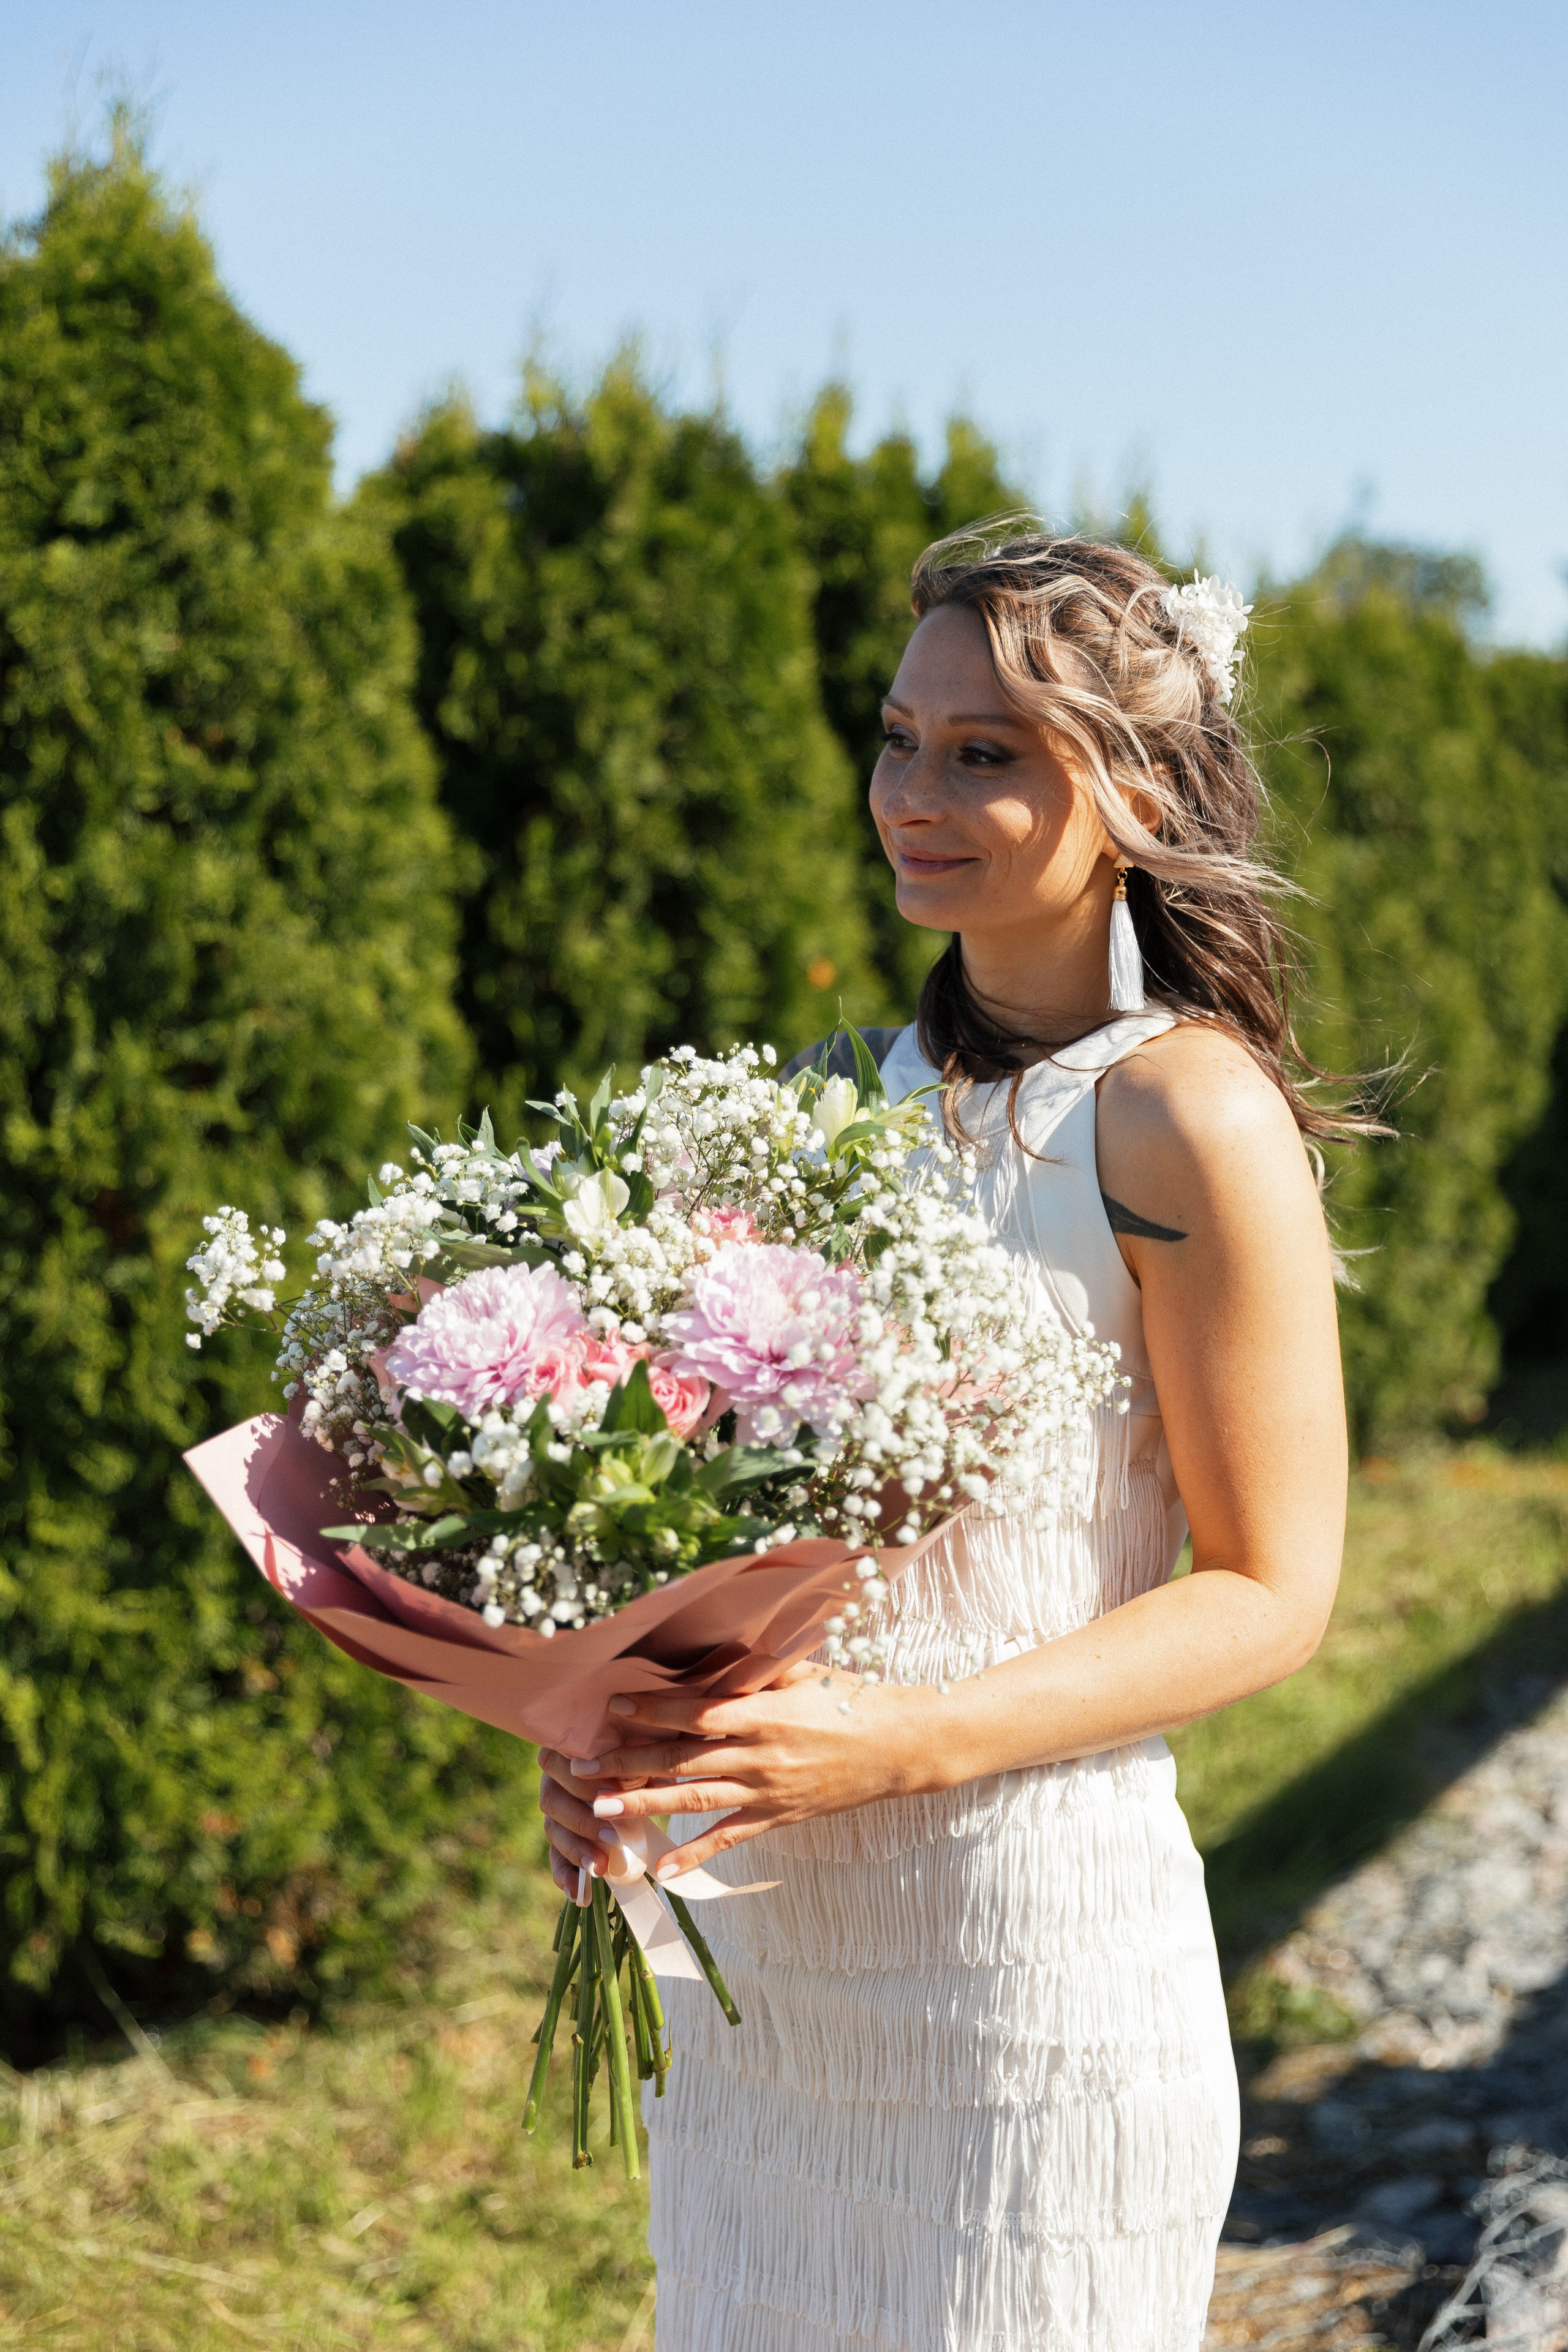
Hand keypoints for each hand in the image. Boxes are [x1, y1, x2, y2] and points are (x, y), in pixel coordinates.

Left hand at [536, 1667, 935, 1888]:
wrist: (896, 1747)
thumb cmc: (848, 1699)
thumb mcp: (803, 1672)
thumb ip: (756, 1667)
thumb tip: (713, 1644)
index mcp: (763, 1713)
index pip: (696, 1711)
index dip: (652, 1709)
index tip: (611, 1706)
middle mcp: (760, 1754)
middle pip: (682, 1759)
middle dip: (628, 1763)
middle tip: (580, 1767)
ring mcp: (767, 1791)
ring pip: (696, 1800)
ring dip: (645, 1806)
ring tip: (601, 1811)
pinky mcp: (777, 1818)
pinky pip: (729, 1839)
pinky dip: (695, 1854)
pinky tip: (661, 1868)